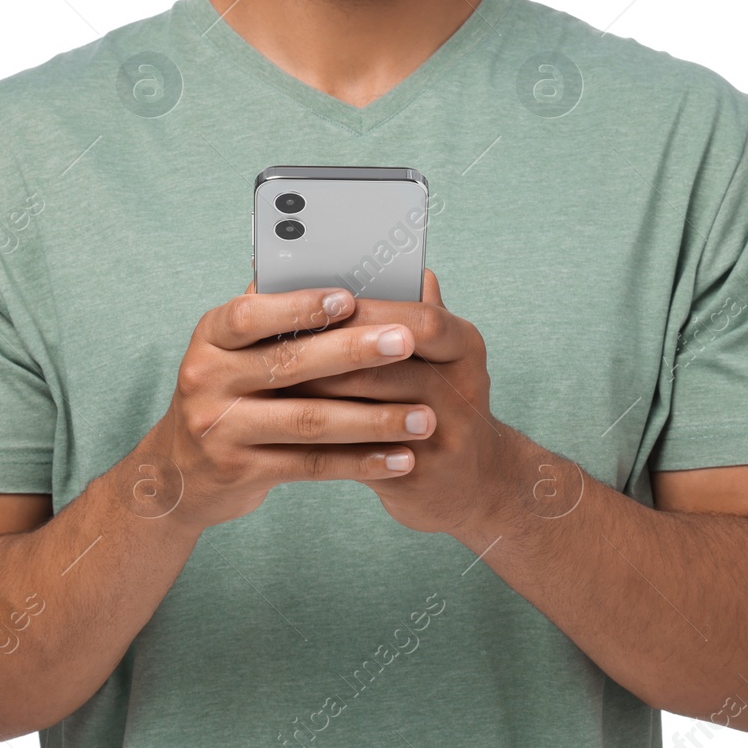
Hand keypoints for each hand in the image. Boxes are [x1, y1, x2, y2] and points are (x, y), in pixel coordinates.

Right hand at [141, 283, 438, 532]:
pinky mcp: (240, 471)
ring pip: (308, 421)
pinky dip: (361, 461)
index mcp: (211, 338)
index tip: (350, 298)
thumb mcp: (233, 352)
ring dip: (373, 419)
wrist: (179, 474)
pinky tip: (401, 457)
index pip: (251, 314)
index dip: (300, 306)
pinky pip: (311, 465)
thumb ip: (274, 317)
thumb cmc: (228, 395)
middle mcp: (208, 378)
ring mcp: (220, 428)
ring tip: (424, 416)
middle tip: (406, 342)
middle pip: (290, 364)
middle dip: (355, 352)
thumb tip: (337, 267)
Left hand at [282, 269, 521, 537]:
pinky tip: (293, 429)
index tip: (323, 304)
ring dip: (322, 392)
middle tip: (283, 341)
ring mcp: (448, 433)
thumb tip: (348, 264)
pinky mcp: (424, 474)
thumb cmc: (435, 401)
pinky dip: (327, 438)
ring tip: (277, 382)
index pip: (421, 318)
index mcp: (463, 344)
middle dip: (332, 350)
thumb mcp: (432, 354)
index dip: (369, 311)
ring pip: (374, 406)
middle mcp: (463, 386)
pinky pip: (367, 452)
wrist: (470, 483)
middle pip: (392, 361)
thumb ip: (398, 312)